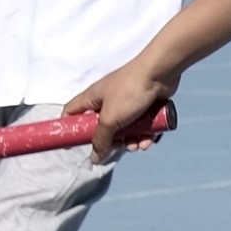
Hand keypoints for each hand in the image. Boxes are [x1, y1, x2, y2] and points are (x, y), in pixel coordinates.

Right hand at [64, 64, 179, 163]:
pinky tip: (149, 140)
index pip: (72, 112)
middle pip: (102, 127)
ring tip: (137, 144)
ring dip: (130, 140)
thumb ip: (100, 139)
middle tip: (119, 145)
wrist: (161, 73)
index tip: (73, 143)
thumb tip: (95, 157)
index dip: (69, 128)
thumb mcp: (110, 119)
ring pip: (124, 128)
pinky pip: (141, 124)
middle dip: (111, 140)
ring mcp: (127, 101)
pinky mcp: (145, 104)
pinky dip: (144, 133)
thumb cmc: (130, 90)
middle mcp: (108, 99)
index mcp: (92, 98)